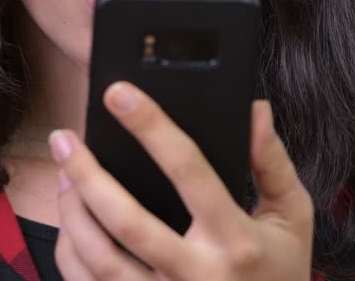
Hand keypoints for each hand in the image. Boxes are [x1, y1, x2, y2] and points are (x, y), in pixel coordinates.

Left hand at [47, 82, 313, 280]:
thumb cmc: (280, 274)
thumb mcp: (291, 219)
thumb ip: (272, 164)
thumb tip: (255, 110)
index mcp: (236, 241)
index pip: (189, 171)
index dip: (151, 127)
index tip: (118, 93)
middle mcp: (197, 275)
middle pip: (127, 222)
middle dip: (87, 175)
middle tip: (64, 138)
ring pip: (99, 259)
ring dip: (71, 212)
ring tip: (63, 174)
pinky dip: (71, 252)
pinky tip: (70, 222)